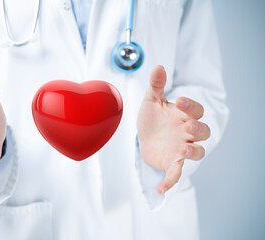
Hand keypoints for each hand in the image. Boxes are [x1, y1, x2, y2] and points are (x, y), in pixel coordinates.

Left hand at [137, 66, 209, 194]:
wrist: (143, 138)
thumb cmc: (152, 118)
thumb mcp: (151, 102)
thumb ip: (156, 86)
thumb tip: (159, 67)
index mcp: (183, 116)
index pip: (195, 110)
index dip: (190, 106)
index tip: (179, 101)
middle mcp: (186, 133)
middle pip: (203, 132)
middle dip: (198, 129)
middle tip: (188, 126)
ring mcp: (181, 149)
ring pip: (198, 152)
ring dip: (193, 152)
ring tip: (182, 150)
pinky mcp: (172, 163)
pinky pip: (176, 174)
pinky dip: (170, 182)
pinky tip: (160, 189)